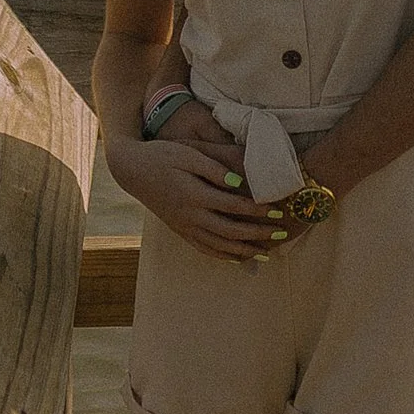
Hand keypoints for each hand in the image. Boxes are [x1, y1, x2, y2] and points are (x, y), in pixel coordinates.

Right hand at [109, 128, 288, 263]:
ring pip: (218, 245)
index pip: (234, 206)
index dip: (258, 210)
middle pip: (230, 230)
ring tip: (266, 252)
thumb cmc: (162, 156)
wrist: (132, 170)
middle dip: (258, 234)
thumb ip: (214, 168)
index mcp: (195, 194)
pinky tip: (238, 259)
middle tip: (281, 233)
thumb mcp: (188, 154)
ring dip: (244, 250)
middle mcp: (190, 215)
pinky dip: (223, 255)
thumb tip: (239, 182)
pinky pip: (204, 248)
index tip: (278, 210)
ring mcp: (184, 226)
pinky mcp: (180, 230)